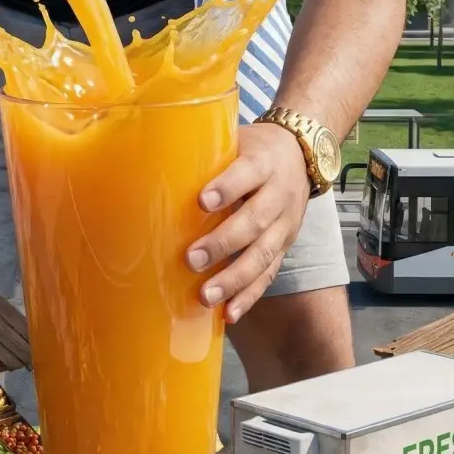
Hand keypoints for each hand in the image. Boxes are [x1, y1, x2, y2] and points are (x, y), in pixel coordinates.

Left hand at [186, 123, 310, 323]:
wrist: (302, 154)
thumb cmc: (254, 148)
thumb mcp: (236, 139)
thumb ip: (205, 153)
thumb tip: (151, 163)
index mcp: (263, 163)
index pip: (247, 174)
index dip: (227, 188)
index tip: (202, 202)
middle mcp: (278, 194)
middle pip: (254, 220)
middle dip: (222, 243)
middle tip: (190, 259)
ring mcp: (285, 224)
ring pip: (263, 254)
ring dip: (234, 278)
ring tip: (206, 296)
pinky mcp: (285, 245)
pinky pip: (269, 274)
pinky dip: (249, 295)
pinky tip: (229, 313)